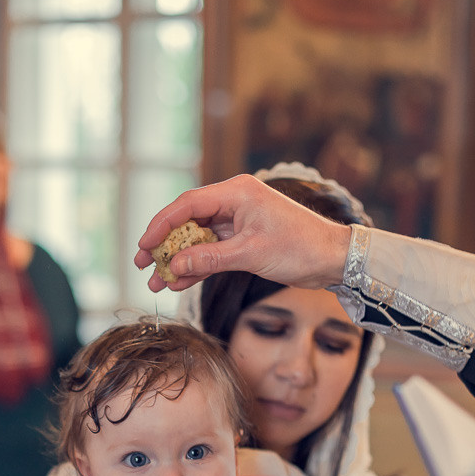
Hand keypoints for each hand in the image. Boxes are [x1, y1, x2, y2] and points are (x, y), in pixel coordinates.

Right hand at [134, 174, 350, 291]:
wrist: (332, 258)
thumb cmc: (300, 247)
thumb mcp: (250, 254)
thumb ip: (209, 259)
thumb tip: (174, 267)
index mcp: (237, 192)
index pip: (188, 204)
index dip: (161, 224)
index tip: (144, 245)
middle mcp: (234, 201)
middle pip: (187, 220)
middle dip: (164, 245)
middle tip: (142, 264)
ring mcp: (237, 221)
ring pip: (197, 239)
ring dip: (178, 260)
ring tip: (156, 281)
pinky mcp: (242, 239)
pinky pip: (211, 251)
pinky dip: (197, 267)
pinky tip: (179, 283)